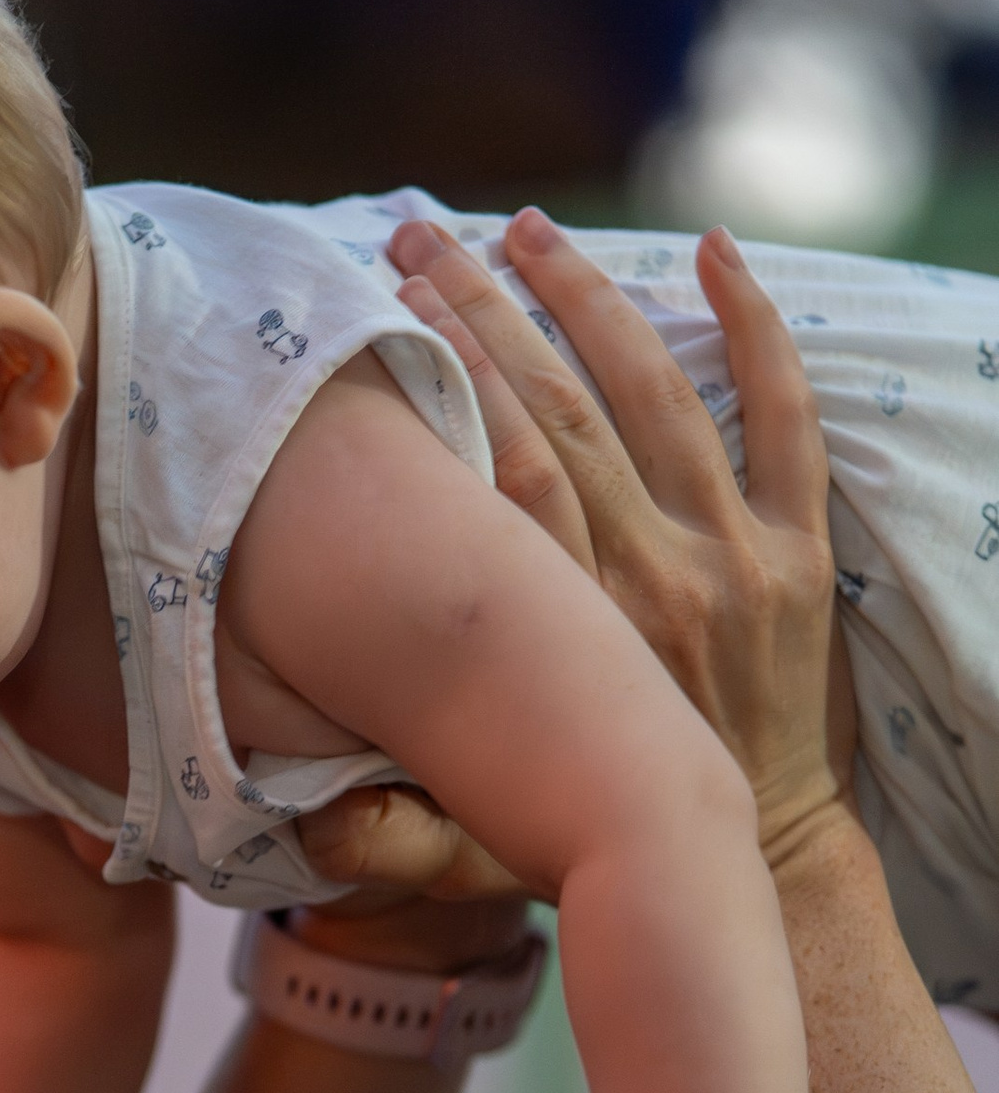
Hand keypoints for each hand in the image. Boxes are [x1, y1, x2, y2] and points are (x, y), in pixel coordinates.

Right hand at [300, 210, 850, 896]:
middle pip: (558, 407)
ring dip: (586, 295)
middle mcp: (653, 578)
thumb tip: (292, 815)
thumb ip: (380, 838)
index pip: (499, 466)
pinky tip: (713, 250)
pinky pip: (786, 418)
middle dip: (480, 306)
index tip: (384, 306)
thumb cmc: (581, 843)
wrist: (734, 863)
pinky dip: (757, 327)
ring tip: (522, 229)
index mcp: (567, 631)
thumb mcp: (471, 852)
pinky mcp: (799, 556)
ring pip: (657, 392)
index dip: (442, 372)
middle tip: (414, 234)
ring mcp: (735, 559)